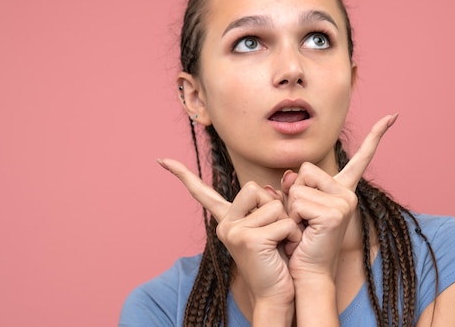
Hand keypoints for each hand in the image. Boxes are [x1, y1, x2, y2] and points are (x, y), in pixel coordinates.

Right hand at [157, 159, 301, 309]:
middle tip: (275, 232)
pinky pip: (284, 223)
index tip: (162, 160)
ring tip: (280, 244)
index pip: (203, 193)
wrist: (276, 295)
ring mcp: (234, 232)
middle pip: (255, 188)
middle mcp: (225, 225)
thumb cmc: (277, 259)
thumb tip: (279, 180)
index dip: (183, 175)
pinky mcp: (249, 240)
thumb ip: (271, 202)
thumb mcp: (272, 224)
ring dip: (286, 223)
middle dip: (273, 206)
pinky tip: (285, 250)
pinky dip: (293, 236)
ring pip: (274, 205)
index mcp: (226, 220)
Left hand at [281, 114, 397, 280]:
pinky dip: (293, 217)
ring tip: (302, 228)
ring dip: (292, 208)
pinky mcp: (336, 212)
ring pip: (298, 185)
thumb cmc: (298, 241)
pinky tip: (304, 233)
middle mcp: (348, 194)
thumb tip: (290, 175)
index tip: (392, 116)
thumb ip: (293, 187)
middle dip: (294, 194)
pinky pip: (298, 201)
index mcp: (342, 191)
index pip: (360, 159)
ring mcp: (345, 202)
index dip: (376, 136)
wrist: (306, 273)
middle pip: (305, 170)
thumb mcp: (294, 207)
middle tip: (302, 221)